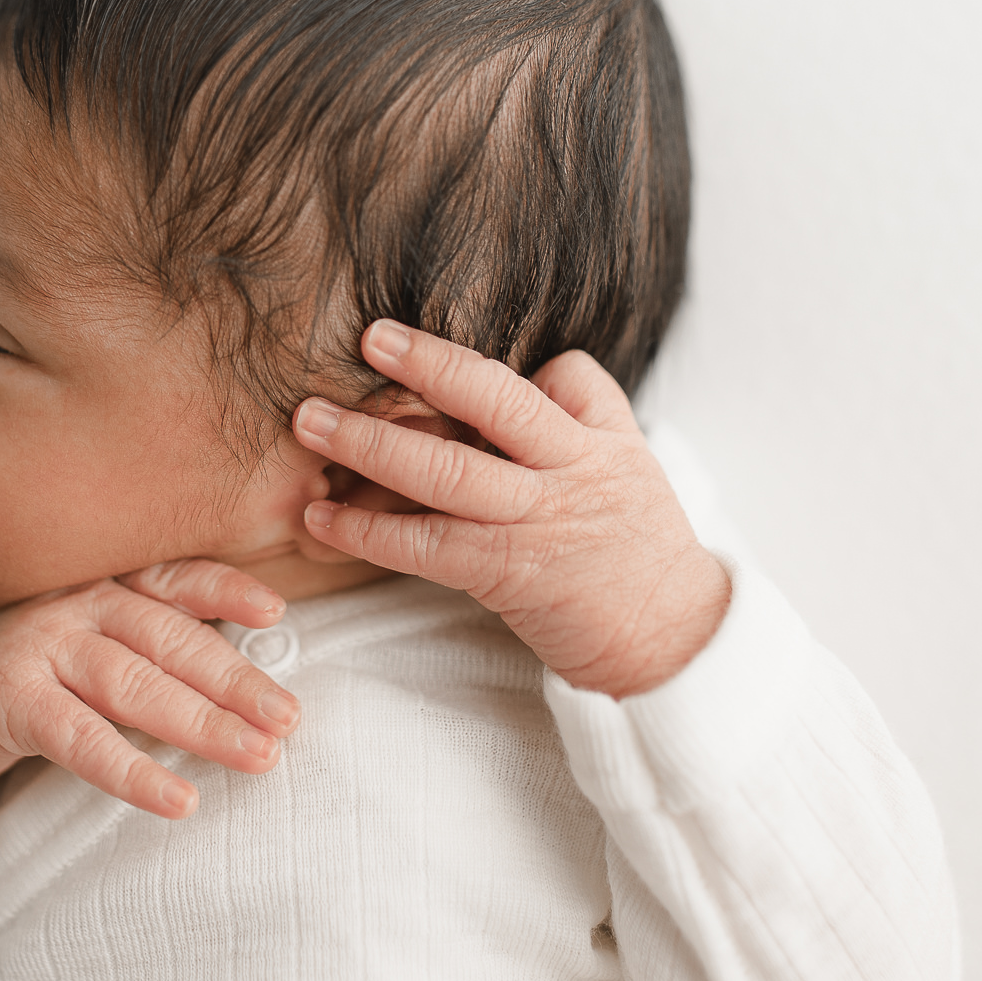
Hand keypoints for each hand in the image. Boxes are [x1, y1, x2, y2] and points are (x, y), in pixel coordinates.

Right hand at [0, 562, 296, 880]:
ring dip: (202, 723)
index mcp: (105, 587)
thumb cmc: (32, 687)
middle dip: (235, 679)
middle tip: (291, 718)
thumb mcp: (94, 655)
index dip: (224, 590)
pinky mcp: (8, 700)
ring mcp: (38, 647)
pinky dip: (133, 771)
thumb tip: (255, 688)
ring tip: (257, 757)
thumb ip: (155, 653)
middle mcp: (75, 605)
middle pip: (168, 639)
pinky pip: (80, 740)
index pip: (173, 580)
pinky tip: (178, 800)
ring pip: (134, 685)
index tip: (276, 612)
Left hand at [292, 322, 729, 697]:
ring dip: (370, 445)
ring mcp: (536, 522)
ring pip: (447, 470)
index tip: (415, 341)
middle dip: (427, 366)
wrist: (671, 643)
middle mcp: (569, 471)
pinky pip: (427, 545)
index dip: (503, 361)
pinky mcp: (506, 574)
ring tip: (310, 423)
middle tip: (367, 338)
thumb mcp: (631, 466)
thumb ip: (584, 414)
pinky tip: (322, 520)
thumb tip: (534, 368)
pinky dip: (368, 531)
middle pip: (493, 402)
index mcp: (600, 442)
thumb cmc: (638, 553)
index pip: (562, 375)